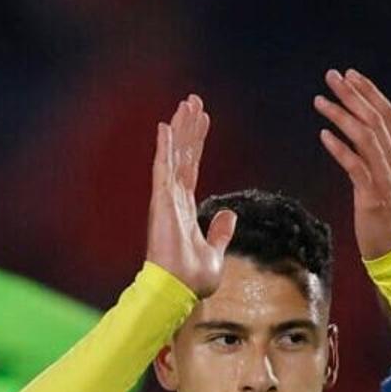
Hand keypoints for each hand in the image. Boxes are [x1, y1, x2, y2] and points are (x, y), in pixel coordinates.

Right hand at [146, 94, 231, 294]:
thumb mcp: (215, 252)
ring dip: (180, 129)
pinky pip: (163, 168)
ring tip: (187, 104)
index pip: (192, 168)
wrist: (178, 291)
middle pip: (184, 155)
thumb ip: (220, 232)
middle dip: (190, 128)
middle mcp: (174, 199)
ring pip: (174, 155)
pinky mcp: (162, 202)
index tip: (203, 121)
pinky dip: (164, 147)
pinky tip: (166, 126)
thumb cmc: (193, 279)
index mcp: (185, 209)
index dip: (197, 144)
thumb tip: (228, 214)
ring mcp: (167, 199)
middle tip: (194, 101)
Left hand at [314, 68, 390, 263]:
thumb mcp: (383, 178)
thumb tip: (357, 130)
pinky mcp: (372, 196)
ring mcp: (385, 178)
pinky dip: (340, 148)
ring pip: (366, 137)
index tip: (350, 75)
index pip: (387, 114)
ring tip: (320, 101)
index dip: (369, 91)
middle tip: (332, 76)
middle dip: (352, 94)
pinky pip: (356, 166)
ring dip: (341, 115)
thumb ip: (374, 154)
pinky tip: (324, 135)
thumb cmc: (383, 214)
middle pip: (375, 119)